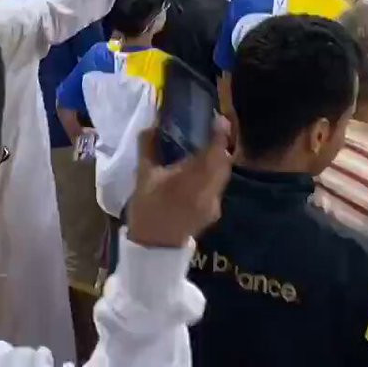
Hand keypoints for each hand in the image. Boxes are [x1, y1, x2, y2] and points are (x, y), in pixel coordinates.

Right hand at [127, 119, 230, 250]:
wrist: (153, 248)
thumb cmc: (147, 210)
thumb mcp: (143, 177)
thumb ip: (148, 147)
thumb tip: (152, 124)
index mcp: (189, 181)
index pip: (213, 153)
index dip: (219, 135)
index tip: (218, 119)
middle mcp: (207, 191)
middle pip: (223, 161)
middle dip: (221, 143)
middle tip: (216, 127)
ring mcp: (213, 202)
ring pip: (223, 173)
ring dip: (220, 157)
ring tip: (211, 143)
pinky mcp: (214, 211)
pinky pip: (219, 184)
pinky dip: (216, 171)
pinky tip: (205, 167)